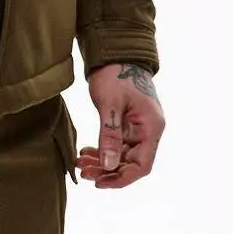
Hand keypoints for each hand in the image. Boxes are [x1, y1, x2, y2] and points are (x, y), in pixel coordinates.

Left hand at [75, 62, 164, 188]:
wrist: (115, 51)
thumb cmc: (116, 72)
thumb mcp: (110, 103)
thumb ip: (110, 134)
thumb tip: (108, 165)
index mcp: (151, 126)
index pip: (141, 165)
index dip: (121, 178)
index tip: (100, 182)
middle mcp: (148, 130)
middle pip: (130, 162)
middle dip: (107, 170)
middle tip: (84, 172)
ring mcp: (138, 127)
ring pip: (121, 155)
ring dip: (102, 161)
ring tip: (81, 163)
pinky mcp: (127, 123)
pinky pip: (116, 144)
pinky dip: (102, 149)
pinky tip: (86, 151)